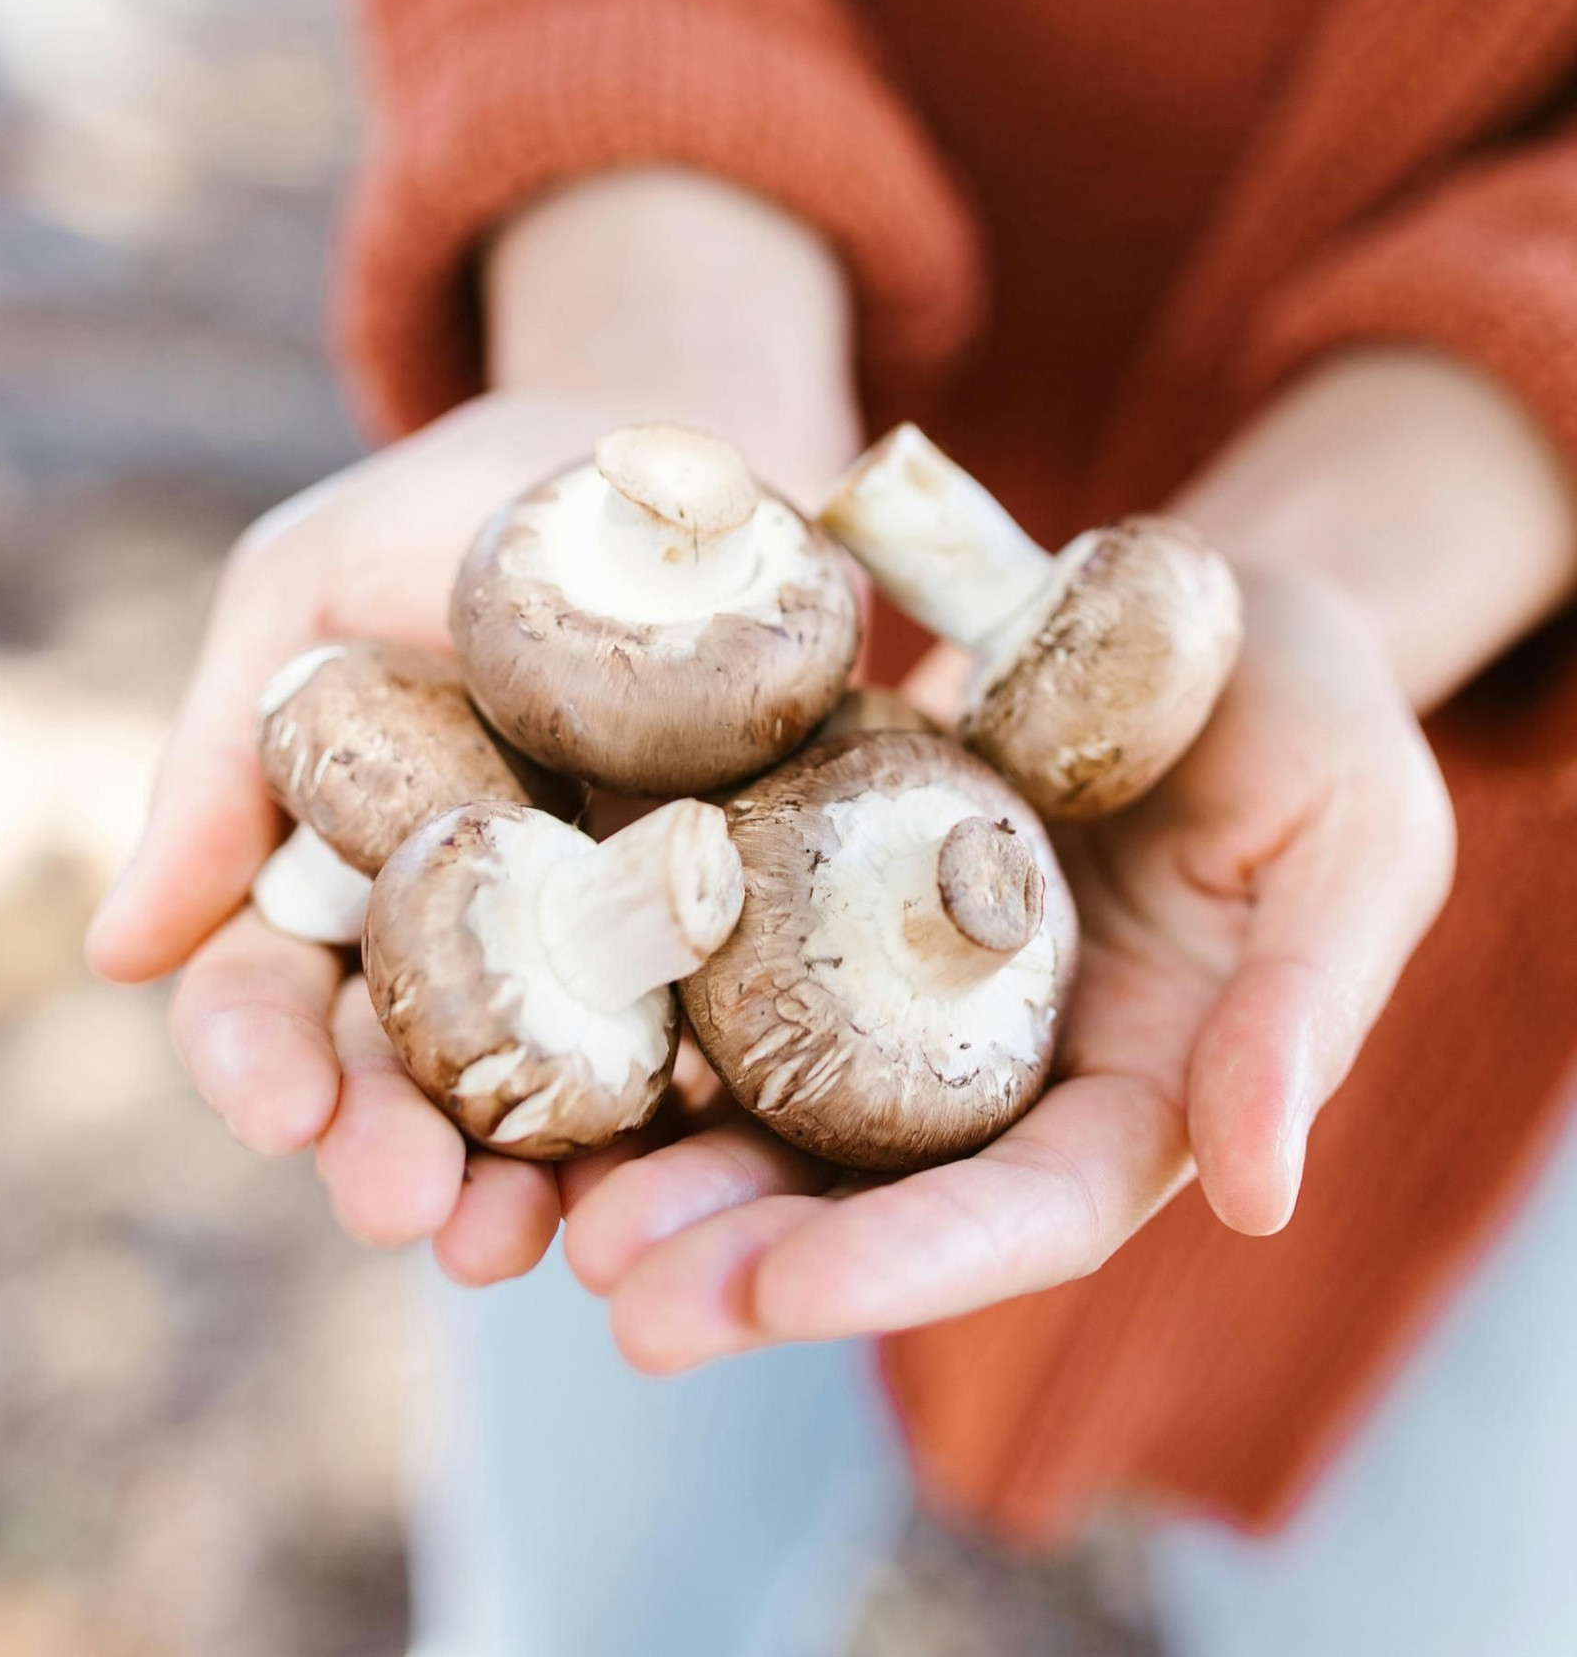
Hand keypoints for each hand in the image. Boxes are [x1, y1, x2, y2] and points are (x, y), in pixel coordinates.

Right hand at [87, 391, 661, 1282]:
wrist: (677, 459)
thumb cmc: (469, 506)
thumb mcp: (312, 586)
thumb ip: (222, 758)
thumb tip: (120, 952)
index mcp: (339, 866)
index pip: (272, 995)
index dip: (257, 1058)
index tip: (276, 1104)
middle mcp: (461, 930)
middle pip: (406, 1076)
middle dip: (391, 1153)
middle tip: (406, 1208)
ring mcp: (598, 943)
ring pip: (544, 1097)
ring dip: (523, 1182)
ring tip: (520, 1241)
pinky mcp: (730, 933)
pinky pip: (704, 1047)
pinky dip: (684, 1121)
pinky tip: (676, 1168)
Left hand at [558, 563, 1454, 1364]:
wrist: (1212, 604)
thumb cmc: (1320, 721)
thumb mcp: (1356, 842)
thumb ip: (1307, 1008)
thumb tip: (1258, 1191)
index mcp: (1140, 1091)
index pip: (1026, 1211)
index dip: (910, 1264)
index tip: (782, 1297)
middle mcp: (1008, 1066)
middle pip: (873, 1190)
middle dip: (745, 1252)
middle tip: (615, 1289)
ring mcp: (911, 982)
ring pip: (779, 1098)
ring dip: (668, 1162)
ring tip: (546, 1211)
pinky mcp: (835, 884)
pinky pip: (734, 959)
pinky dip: (648, 1007)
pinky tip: (548, 1027)